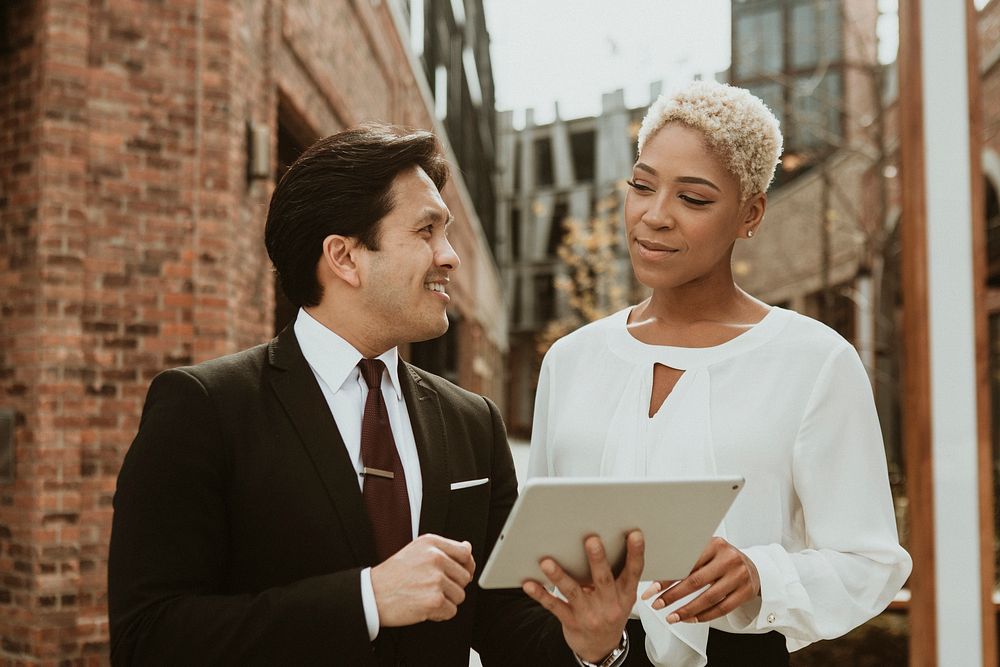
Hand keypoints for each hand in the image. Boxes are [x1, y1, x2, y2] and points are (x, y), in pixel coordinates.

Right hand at [370, 534, 474, 626]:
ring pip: (460, 595)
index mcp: (432, 543)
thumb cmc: (393, 574)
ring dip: (446, 600)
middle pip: (465, 577)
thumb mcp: (416, 550)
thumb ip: (444, 548)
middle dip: (453, 586)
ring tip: (426, 596)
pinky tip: (425, 607)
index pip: (465, 553)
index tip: (458, 573)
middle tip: (433, 587)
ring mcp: (436, 579)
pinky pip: (451, 611)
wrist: (372, 594)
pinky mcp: (434, 600)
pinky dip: (440, 613)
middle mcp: (436, 558)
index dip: (466, 566)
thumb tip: (468, 548)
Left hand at [522, 531, 643, 662]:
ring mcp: (589, 614)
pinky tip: (529, 584)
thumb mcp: (621, 597)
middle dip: (598, 560)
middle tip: (592, 540)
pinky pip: (554, 606)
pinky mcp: (571, 621)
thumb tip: (597, 541)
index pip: (633, 572)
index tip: (635, 535)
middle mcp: (609, 604)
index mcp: (625, 594)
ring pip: (573, 592)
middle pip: (603, 579)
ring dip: (559, 576)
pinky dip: (541, 594)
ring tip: (547, 562)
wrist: (601, 648)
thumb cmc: (610, 614)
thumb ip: (615, 573)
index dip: (636, 553)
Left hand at [640, 537, 758, 623]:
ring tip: (671, 617)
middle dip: (673, 596)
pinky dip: (704, 616)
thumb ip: (689, 558)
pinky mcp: (746, 592)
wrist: (752, 567)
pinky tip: (690, 619)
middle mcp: (729, 558)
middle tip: (657, 605)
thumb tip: (657, 570)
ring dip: (686, 610)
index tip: (652, 589)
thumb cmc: (722, 559)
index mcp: (715, 544)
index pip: (686, 563)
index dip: (667, 578)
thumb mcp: (708, 551)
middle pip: (696, 581)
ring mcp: (739, 576)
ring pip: (708, 598)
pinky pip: (722, 609)